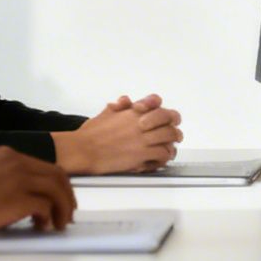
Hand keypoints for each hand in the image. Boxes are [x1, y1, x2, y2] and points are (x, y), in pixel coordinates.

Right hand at [0, 147, 76, 235]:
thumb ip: (5, 178)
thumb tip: (23, 196)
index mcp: (9, 155)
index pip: (45, 167)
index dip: (57, 185)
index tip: (59, 200)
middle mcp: (18, 162)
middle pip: (58, 176)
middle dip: (66, 197)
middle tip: (66, 215)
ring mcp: (20, 179)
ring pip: (57, 190)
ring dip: (62, 209)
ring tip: (57, 225)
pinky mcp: (19, 198)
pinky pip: (46, 206)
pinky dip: (48, 217)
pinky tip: (40, 227)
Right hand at [54, 93, 182, 173]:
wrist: (84, 150)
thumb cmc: (91, 133)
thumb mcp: (106, 113)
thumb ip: (119, 107)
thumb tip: (126, 101)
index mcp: (132, 111)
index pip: (156, 103)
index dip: (163, 110)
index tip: (167, 117)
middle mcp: (140, 122)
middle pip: (168, 120)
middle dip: (174, 127)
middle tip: (176, 135)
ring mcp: (142, 139)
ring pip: (168, 137)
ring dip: (172, 143)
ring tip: (171, 148)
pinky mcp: (141, 155)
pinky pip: (162, 154)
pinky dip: (164, 157)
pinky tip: (162, 159)